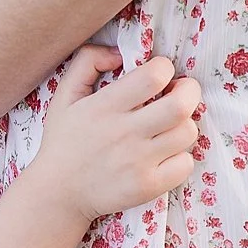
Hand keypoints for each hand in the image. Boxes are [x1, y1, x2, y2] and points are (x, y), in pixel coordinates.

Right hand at [37, 49, 202, 222]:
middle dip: (189, 92)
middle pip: (181, 105)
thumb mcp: (64, 95)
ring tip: (169, 127)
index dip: (164, 68)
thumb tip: (118, 54)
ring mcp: (138, 162)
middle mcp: (123, 133)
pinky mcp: (147, 186)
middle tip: (180, 94)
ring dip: (184, 124)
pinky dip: (181, 157)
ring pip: (186, 133)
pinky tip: (165, 155)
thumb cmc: (64, 141)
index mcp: (105, 107)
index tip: (159, 76)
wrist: (57, 193)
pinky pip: (185, 164)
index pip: (154, 76)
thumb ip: (87, 61)